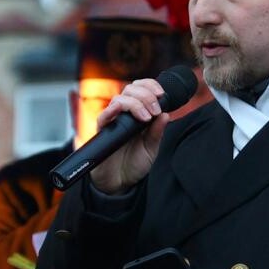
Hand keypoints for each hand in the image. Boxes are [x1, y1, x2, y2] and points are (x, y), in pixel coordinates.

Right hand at [88, 78, 169, 193]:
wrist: (120, 183)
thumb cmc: (134, 163)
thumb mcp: (152, 148)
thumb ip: (157, 132)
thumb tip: (166, 114)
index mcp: (137, 114)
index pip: (140, 89)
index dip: (150, 85)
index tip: (162, 93)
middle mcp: (124, 115)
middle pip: (130, 90)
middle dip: (146, 95)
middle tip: (155, 110)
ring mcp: (112, 122)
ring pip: (119, 99)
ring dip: (135, 103)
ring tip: (146, 118)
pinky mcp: (102, 132)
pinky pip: (103, 116)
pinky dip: (111, 110)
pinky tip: (120, 110)